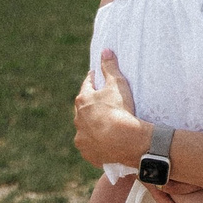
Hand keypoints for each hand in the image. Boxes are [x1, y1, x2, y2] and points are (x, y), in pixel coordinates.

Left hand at [72, 51, 145, 168]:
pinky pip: (90, 145)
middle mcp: (78, 118)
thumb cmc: (120, 109)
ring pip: (85, 128)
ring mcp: (81, 136)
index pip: (87, 85)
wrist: (124, 140)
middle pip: (84, 108)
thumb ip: (110, 67)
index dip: (94, 80)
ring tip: (105, 125)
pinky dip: (95, 142)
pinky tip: (104, 142)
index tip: (97, 78)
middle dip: (91, 104)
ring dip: (92, 125)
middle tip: (103, 103)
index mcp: (83, 99)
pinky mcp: (86, 151)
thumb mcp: (117, 84)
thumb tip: (105, 50)